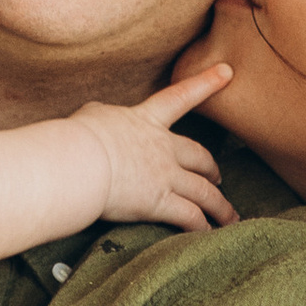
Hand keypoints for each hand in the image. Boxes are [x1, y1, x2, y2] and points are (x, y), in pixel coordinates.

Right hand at [72, 64, 236, 234]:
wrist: (78, 160)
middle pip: (200, 157)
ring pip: (204, 192)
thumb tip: (99, 116)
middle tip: (218, 178)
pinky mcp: (160, 202)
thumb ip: (103, 116)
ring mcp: (165, 175)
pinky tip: (209, 234)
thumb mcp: (92, 115)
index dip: (205, 83)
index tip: (227, 72)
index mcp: (145, 120)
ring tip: (230, 218)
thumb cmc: (76, 137)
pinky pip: (190, 217)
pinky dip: (202, 227)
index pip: (180, 97)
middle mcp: (163, 147)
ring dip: (220, 206)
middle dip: (212, 169)